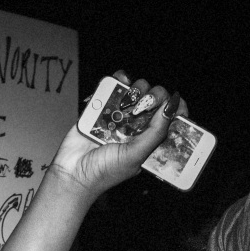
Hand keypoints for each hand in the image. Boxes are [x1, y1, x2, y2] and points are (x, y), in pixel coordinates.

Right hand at [48, 72, 182, 195]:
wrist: (73, 171)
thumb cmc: (105, 171)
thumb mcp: (137, 155)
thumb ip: (156, 131)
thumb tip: (171, 107)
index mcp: (150, 141)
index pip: (171, 119)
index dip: (176, 108)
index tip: (175, 101)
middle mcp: (138, 127)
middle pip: (156, 100)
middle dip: (155, 97)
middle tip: (145, 105)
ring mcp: (120, 116)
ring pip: (138, 90)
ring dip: (137, 89)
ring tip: (128, 101)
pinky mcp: (103, 107)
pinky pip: (115, 86)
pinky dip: (119, 79)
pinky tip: (120, 81)